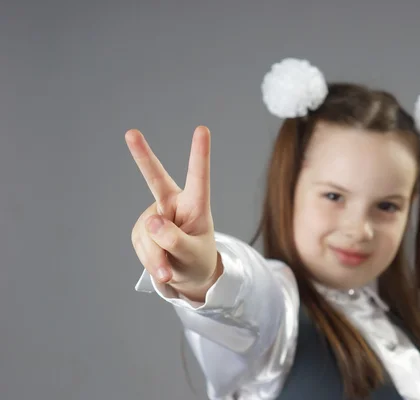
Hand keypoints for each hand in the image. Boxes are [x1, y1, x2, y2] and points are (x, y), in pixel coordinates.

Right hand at [126, 126, 221, 302]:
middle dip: (142, 156)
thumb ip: (175, 240)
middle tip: (131, 133)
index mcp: (195, 204)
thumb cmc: (197, 260)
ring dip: (158, 258)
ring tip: (170, 270)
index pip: (198, 178)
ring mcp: (154, 216)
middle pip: (156, 178)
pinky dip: (151, 262)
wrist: (185, 276)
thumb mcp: (193, 255)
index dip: (200, 154)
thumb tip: (151, 222)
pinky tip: (161, 265)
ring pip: (149, 235)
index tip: (202, 130)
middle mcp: (172, 204)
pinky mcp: (140, 230)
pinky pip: (141, 247)